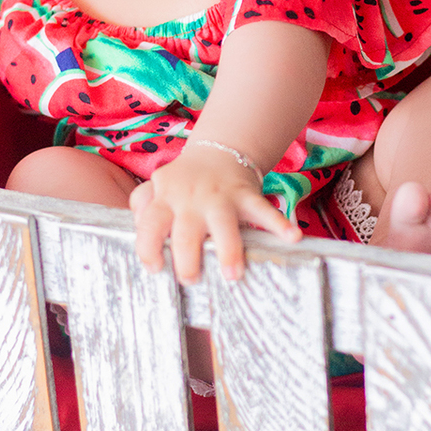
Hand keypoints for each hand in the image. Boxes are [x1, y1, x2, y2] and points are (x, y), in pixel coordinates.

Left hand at [130, 147, 299, 282]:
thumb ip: (141, 205)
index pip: (149, 225)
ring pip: (224, 225)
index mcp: (166, 198)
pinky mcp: (247, 196)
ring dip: (228, 250)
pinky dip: (280, 224)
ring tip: (232, 275)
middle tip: (192, 280)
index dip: (148, 249)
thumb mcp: (156, 186)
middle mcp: (191, 199)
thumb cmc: (183, 180)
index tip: (156, 269)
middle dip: (187, 260)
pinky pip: (265, 210)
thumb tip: (138, 228)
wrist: (218, 151)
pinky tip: (292, 238)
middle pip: (186, 233)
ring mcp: (221, 197)